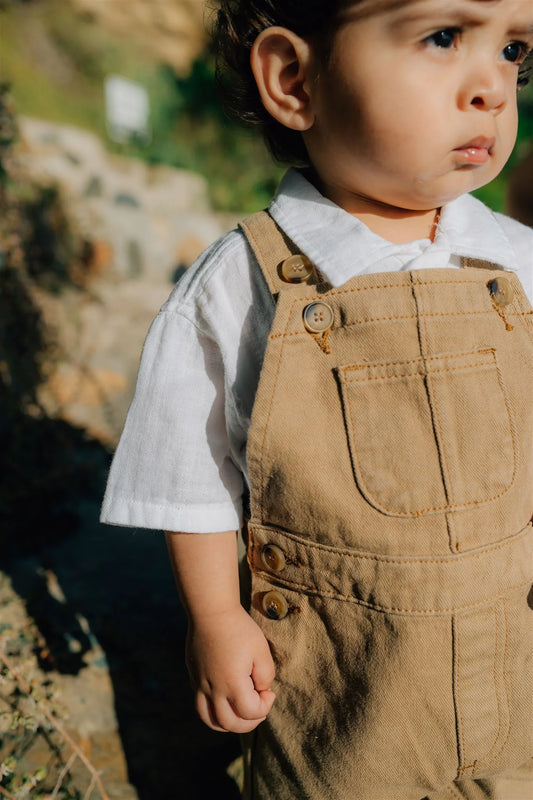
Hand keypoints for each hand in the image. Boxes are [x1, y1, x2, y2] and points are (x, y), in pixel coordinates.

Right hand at [186, 605, 275, 732]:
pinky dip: (214, 711)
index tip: (270, 691)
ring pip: (210, 720)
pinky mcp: (194, 677)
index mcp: (232, 684)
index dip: (265, 706)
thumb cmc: (239, 628)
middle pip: (230, 724)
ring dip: (228, 723)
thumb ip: (265, 676)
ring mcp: (200, 684)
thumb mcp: (261, 650)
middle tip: (259, 706)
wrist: (211, 611)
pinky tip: (226, 699)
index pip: (251, 713)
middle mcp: (213, 689)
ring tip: (240, 713)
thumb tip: (260, 691)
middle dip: (250, 721)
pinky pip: (201, 705)